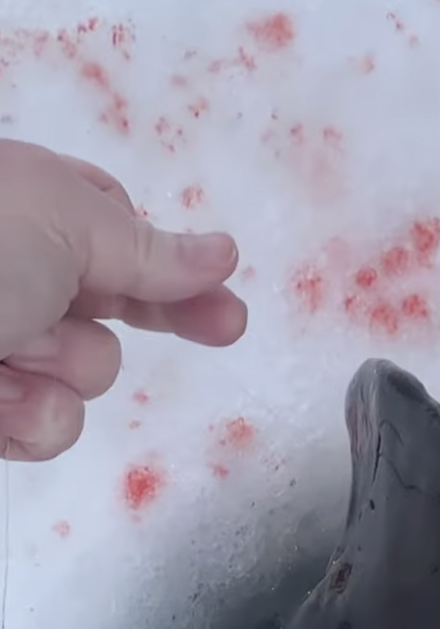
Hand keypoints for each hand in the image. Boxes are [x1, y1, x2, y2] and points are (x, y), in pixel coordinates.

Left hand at [0, 140, 246, 460]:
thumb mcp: (65, 221)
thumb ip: (150, 248)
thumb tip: (221, 251)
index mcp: (21, 203)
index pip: (120, 234)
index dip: (178, 271)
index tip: (228, 307)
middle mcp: (6, 270)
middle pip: (111, 306)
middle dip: (138, 316)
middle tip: (220, 329)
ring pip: (82, 374)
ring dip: (63, 368)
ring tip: (10, 350)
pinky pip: (43, 425)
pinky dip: (26, 417)